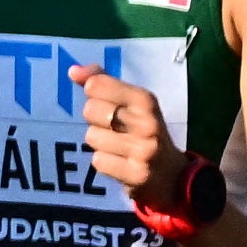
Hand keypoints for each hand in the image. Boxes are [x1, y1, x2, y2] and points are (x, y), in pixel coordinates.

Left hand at [74, 66, 185, 215]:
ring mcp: (142, 150)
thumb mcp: (133, 103)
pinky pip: (98, 161)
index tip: (105, 102)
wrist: (174, 175)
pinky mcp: (136, 175)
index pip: (96, 85)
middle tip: (115, 128)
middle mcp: (146, 122)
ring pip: (91, 137)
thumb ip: (104, 83)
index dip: (93, 93)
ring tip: (119, 147)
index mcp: (145, 100)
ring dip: (100, 144)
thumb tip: (73, 70)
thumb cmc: (146, 132)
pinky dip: (104, 163)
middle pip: (90, 110)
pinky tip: (120, 163)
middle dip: (96, 120)